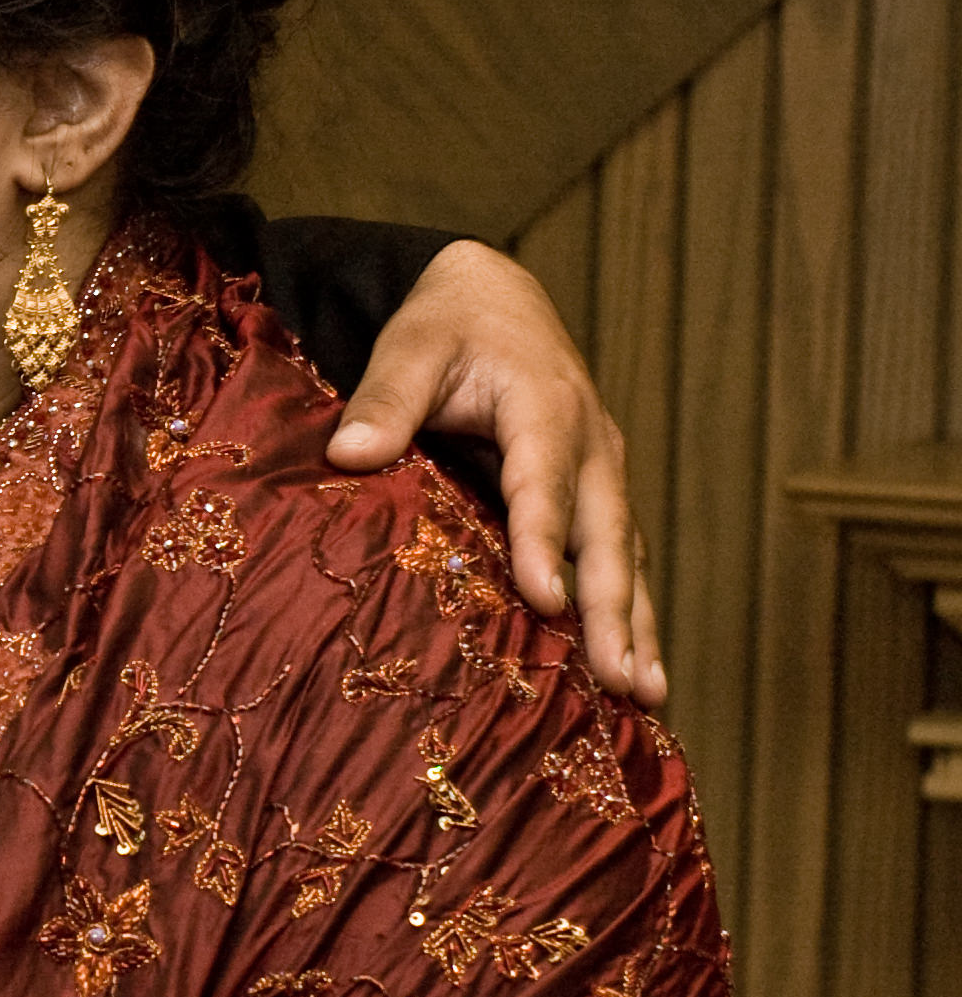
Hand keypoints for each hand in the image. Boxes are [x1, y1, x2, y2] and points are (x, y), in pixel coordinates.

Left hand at [323, 240, 664, 707]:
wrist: (494, 300)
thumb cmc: (447, 326)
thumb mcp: (409, 348)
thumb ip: (384, 399)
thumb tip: (348, 453)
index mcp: (545, 406)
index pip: (544, 480)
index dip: (545, 540)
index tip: (545, 599)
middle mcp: (591, 444)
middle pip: (605, 533)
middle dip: (614, 609)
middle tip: (622, 679)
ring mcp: (603, 471)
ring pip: (624, 554)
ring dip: (637, 623)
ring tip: (647, 695)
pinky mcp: (597, 492)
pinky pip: (618, 556)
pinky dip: (632, 611)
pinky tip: (633, 668)